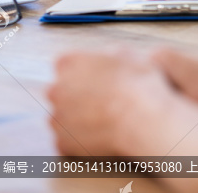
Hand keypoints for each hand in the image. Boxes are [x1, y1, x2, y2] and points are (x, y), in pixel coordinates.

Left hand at [47, 47, 197, 191]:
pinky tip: (100, 134)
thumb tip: (104, 61)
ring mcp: (57, 118)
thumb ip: (103, 56)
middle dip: (75, 95)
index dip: (83, 71)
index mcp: (67, 63)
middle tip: (101, 99)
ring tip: (103, 118)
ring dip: (76, 117)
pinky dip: (80, 139)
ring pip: (62, 116)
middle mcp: (55, 90)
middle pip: (60, 91)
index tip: (96, 77)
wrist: (142, 117)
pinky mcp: (63, 143)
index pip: (65, 64)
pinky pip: (68, 140)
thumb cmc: (136, 82)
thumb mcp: (123, 53)